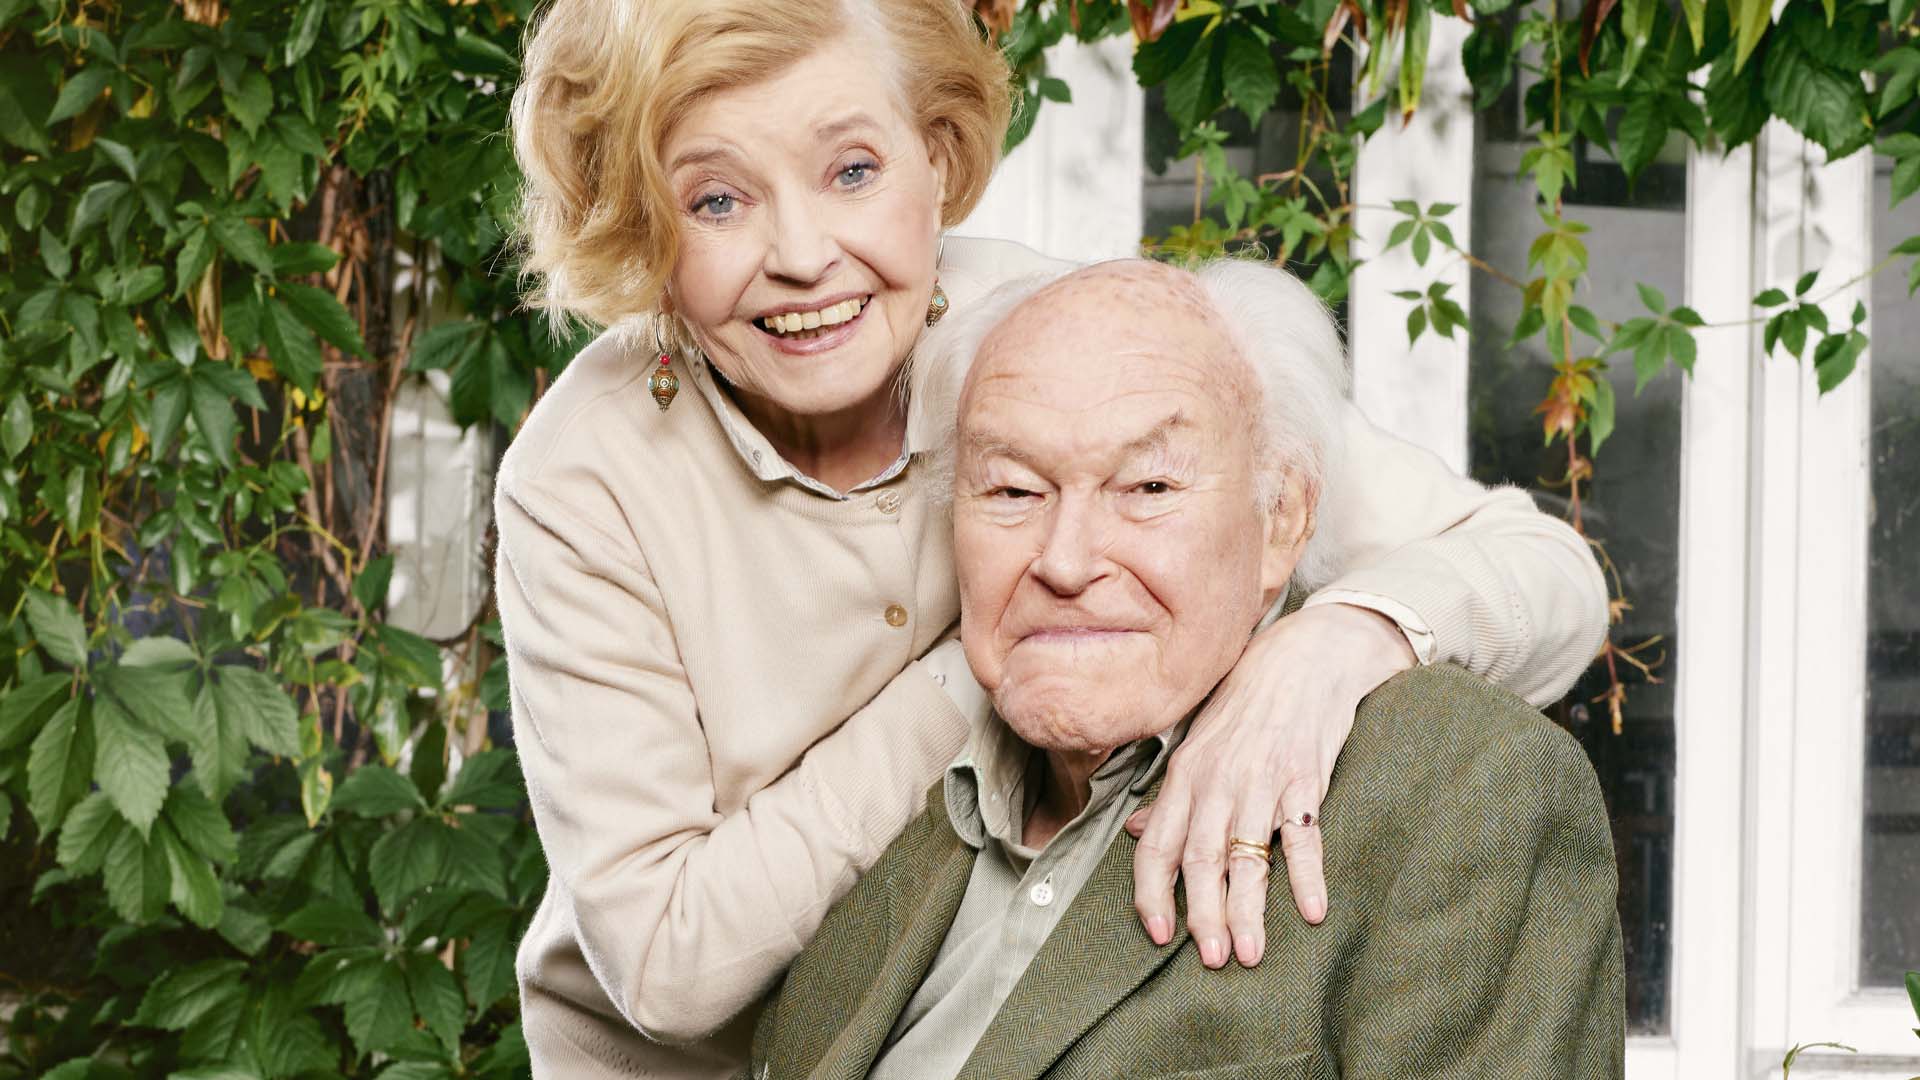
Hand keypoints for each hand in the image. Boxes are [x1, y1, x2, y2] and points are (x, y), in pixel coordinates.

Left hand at [1128, 602, 1416, 967]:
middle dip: (1203, 915)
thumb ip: (1171, 796)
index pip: (1156, 846)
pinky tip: (1312, 911)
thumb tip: (1134, 832)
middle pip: (1201, 860)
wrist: (1304, 657)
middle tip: (1211, 960)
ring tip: (1251, 953)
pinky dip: (1307, 875)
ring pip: (1247, 856)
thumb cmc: (1247, 706)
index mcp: (1185, 777)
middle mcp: (1217, 782)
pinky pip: (1304, 835)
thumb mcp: (1197, 745)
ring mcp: (1261, 780)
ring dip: (1248, 909)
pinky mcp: (1305, 778)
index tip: (1158, 935)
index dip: (1152, 894)